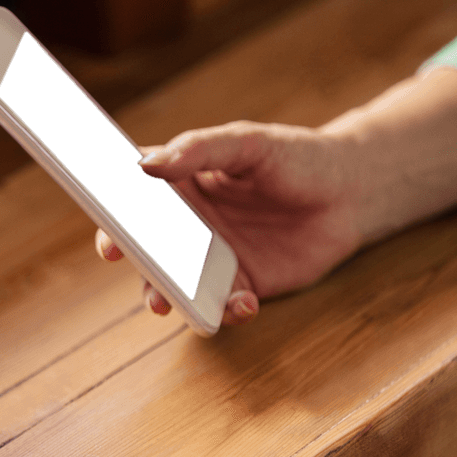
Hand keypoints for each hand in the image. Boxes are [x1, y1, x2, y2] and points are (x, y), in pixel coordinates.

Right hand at [97, 121, 363, 324]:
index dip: (110, 214)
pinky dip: (226, 312)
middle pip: (144, 248)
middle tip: (127, 265)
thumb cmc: (294, 158)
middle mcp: (187, 225)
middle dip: (131, 262)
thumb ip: (199, 150)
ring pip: (174, 285)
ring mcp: (211, 259)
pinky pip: (221, 307)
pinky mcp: (241, 286)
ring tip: (165, 303)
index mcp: (178, 184)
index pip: (131, 197)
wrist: (350, 194)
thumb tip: (145, 166)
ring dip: (165, 297)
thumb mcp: (247, 143)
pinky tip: (243, 304)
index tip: (105, 231)